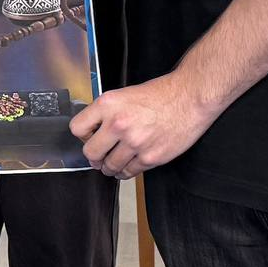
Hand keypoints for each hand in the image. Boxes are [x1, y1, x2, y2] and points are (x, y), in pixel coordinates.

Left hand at [72, 72, 216, 178]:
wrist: (190, 98)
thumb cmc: (163, 93)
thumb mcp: (126, 93)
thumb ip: (108, 111)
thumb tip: (94, 129)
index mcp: (109, 104)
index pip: (77, 128)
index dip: (83, 134)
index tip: (89, 136)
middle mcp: (119, 124)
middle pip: (90, 153)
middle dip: (94, 156)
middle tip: (99, 155)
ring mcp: (134, 143)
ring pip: (109, 166)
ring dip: (109, 167)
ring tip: (113, 162)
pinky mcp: (150, 158)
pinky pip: (129, 172)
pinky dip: (125, 172)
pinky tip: (127, 166)